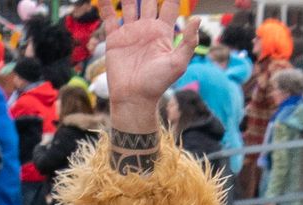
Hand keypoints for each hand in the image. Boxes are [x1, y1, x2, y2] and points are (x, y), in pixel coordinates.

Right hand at [98, 0, 194, 132]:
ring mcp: (131, 32)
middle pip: (148, 1)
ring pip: (128, 5)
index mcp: (163, 32)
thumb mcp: (178, 63)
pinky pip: (109, 17)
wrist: (134, 97)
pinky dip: (105, 5)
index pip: (169, 6)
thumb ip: (188, 42)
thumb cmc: (158, 83)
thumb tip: (197, 18)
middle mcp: (147, 29)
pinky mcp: (115, 38)